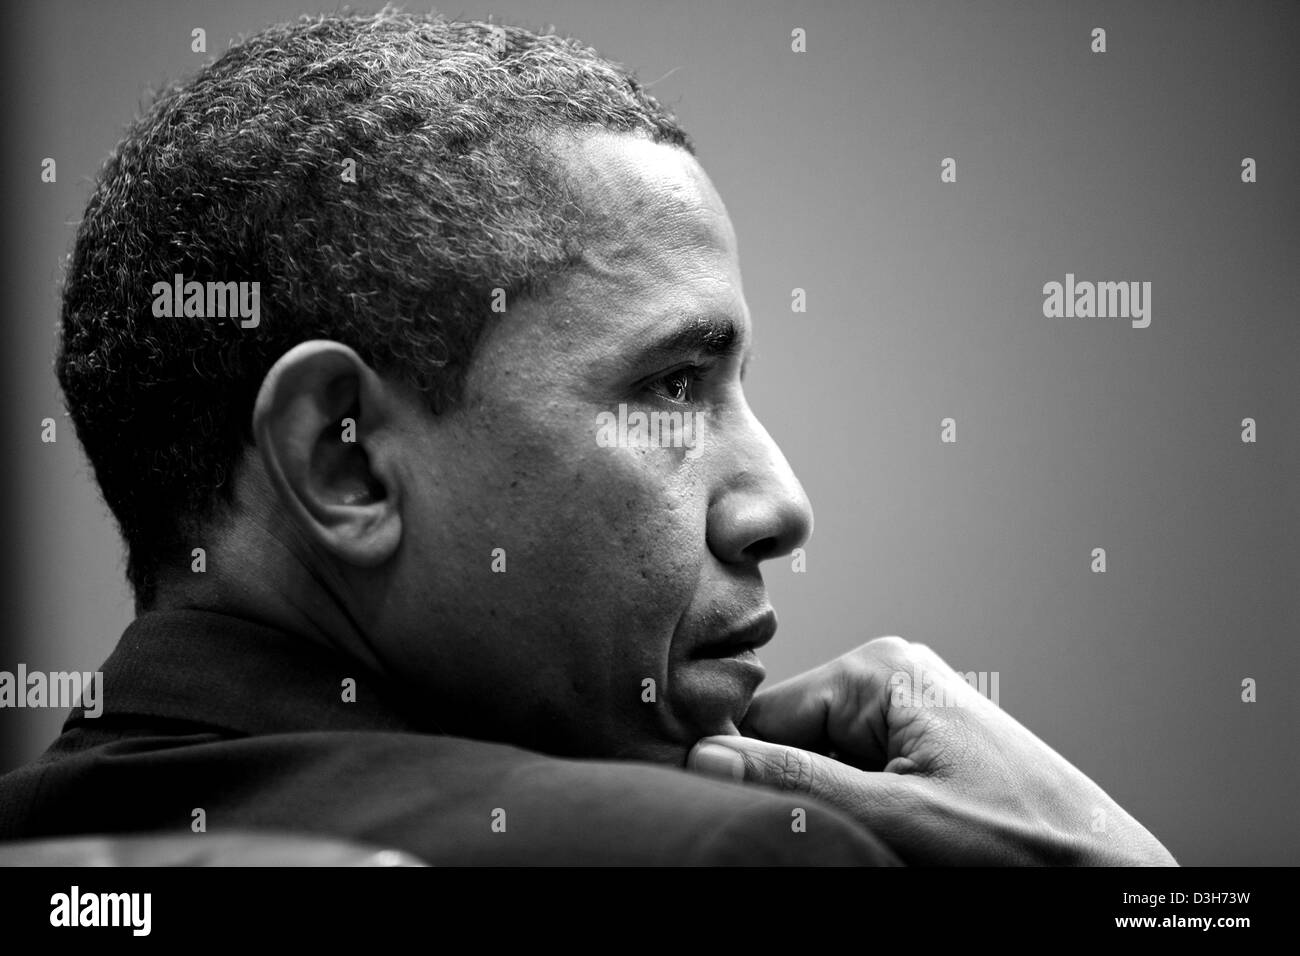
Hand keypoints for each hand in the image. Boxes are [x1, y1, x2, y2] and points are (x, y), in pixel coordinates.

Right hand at [687, 636, 1176, 865]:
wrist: (1106, 876)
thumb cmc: (1026, 846)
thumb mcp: (897, 819)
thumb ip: (796, 784)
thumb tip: (703, 756)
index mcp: (879, 671)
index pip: (760, 713)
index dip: (737, 768)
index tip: (720, 813)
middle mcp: (888, 679)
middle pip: (788, 740)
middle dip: (792, 794)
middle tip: (831, 839)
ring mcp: (906, 714)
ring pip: (817, 766)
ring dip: (824, 810)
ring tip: (870, 843)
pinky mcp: (919, 750)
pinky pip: (854, 778)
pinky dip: (852, 815)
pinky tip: (882, 843)